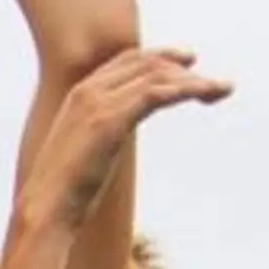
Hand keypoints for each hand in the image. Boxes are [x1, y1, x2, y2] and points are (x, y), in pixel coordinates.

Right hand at [19, 46, 229, 230]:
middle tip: (212, 81)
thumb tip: (109, 146)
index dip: (160, 58)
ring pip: (156, 75)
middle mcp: (87, 90)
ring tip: (222, 89)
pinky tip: (208, 94)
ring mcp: (97, 103)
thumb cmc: (65, 193)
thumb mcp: (84, 155)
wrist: (46, 210)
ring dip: (194, 80)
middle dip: (181, 66)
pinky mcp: (110, 120)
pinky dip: (187, 89)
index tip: (187, 65)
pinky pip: (157, 93)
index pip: (126, 61)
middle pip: (145, 62)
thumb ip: (100, 138)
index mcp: (78, 95)